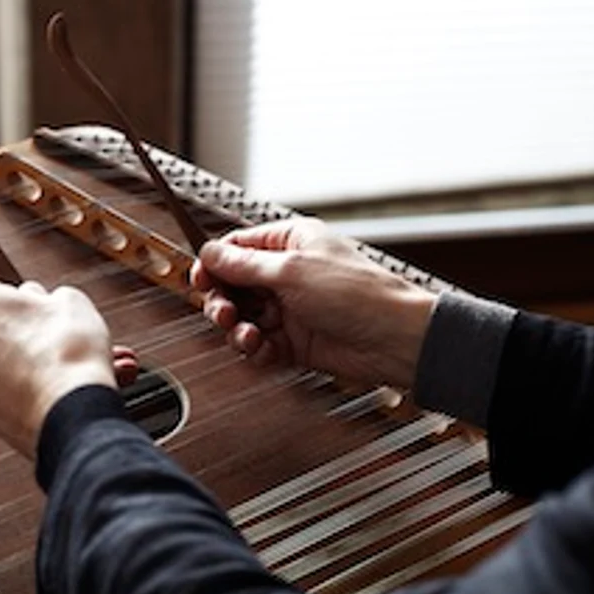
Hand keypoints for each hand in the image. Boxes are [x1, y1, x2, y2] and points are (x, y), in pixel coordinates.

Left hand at [0, 281, 133, 459]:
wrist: (69, 408)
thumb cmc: (68, 351)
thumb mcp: (69, 300)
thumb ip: (44, 296)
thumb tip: (41, 302)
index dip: (23, 304)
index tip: (41, 314)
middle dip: (11, 335)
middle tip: (45, 342)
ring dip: (10, 365)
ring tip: (45, 370)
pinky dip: (11, 392)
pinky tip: (39, 391)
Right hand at [191, 218, 437, 390]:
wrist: (394, 339)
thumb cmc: (358, 295)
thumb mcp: (292, 271)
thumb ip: (245, 265)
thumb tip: (210, 254)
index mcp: (291, 243)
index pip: (237, 248)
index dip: (214, 264)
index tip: (200, 279)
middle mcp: (289, 274)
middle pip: (234, 285)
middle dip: (223, 300)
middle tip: (224, 313)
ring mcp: (291, 308)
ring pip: (244, 317)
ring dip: (238, 328)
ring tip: (247, 335)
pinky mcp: (295, 341)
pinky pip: (261, 344)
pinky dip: (255, 349)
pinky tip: (262, 349)